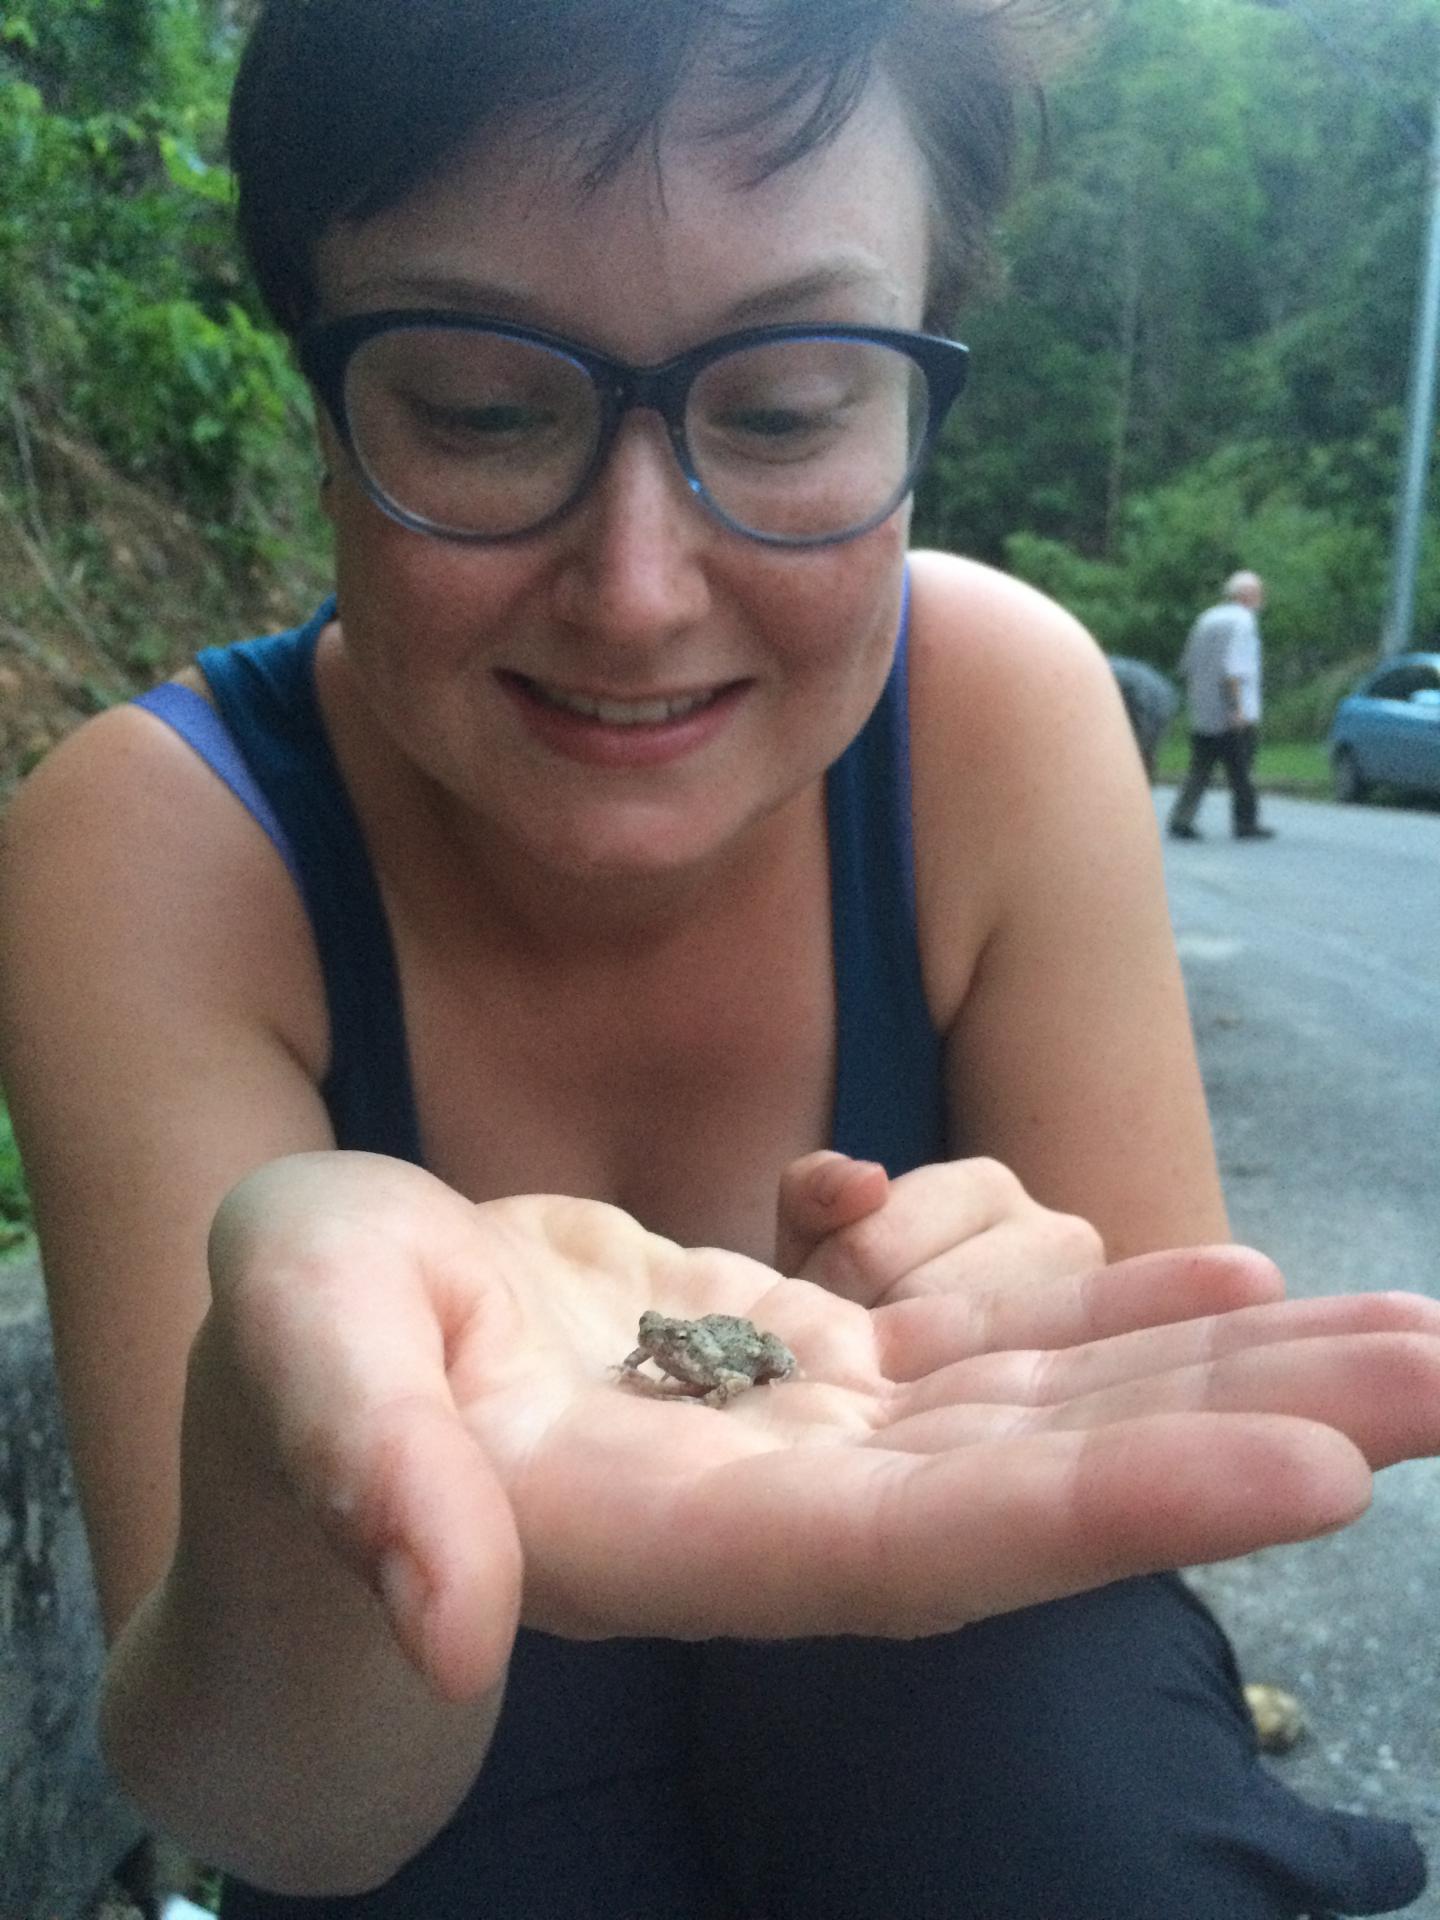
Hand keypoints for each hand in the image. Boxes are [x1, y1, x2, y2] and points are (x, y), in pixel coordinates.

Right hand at [205, 1152, 1439, 1704]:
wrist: (323, 1351)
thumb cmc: (286, 1357)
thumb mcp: (288, 1356)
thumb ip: (362, 1466)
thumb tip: (440, 1604)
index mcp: (652, 1532)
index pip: (909, 1553)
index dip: (1106, 1513)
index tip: (1312, 1471)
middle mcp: (767, 1510)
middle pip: (1037, 1497)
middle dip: (1244, 1443)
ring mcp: (804, 1438)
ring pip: (1042, 1416)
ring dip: (1227, 1378)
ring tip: (1414, 1344)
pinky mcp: (810, 1369)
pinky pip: (988, 1351)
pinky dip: (1110, 1315)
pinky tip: (1234, 1279)